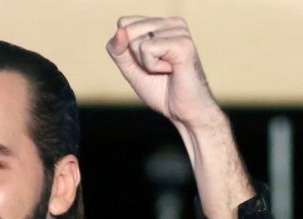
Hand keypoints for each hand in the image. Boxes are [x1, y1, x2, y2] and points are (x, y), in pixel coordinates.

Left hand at [106, 16, 222, 130]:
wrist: (183, 111)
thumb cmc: (160, 90)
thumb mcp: (130, 68)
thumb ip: (118, 50)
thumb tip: (120, 31)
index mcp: (161, 25)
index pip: (124, 24)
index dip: (125, 49)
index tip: (145, 63)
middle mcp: (171, 23)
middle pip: (127, 30)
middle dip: (134, 57)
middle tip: (156, 69)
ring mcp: (179, 31)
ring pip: (136, 42)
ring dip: (145, 64)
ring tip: (166, 70)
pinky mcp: (183, 42)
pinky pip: (147, 49)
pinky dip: (152, 67)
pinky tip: (171, 70)